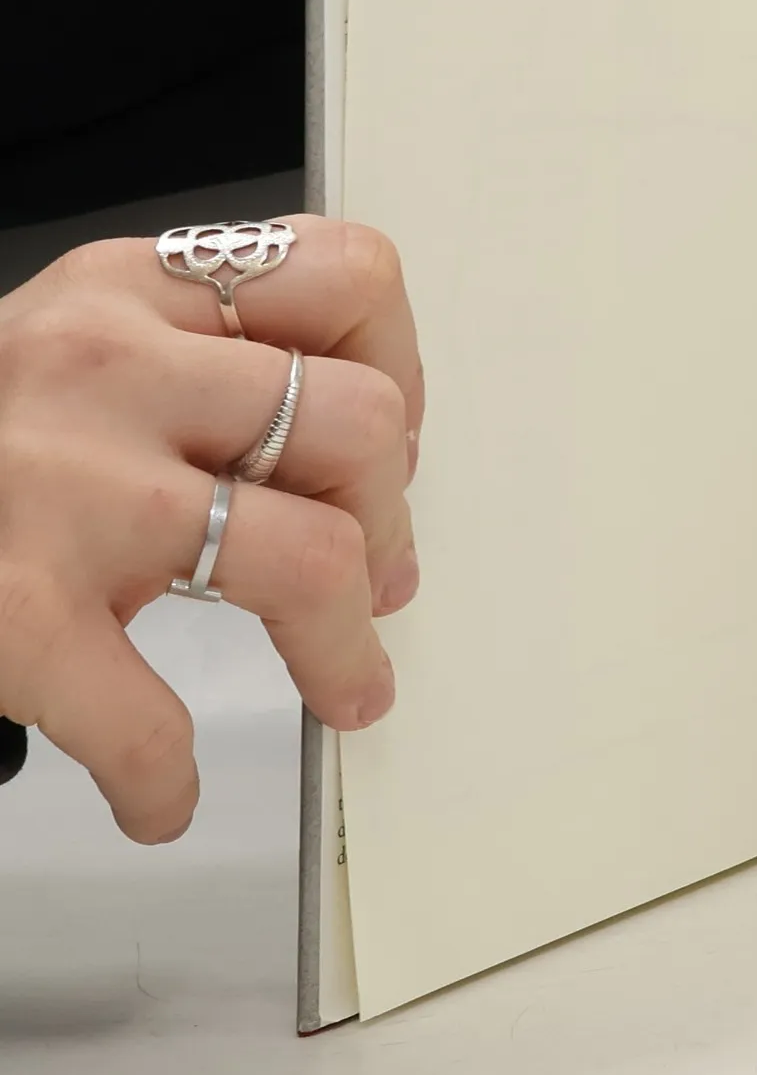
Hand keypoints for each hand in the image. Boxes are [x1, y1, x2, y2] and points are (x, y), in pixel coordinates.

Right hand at [0, 218, 422, 841]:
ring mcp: (63, 491)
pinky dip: (165, 777)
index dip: (400, 371)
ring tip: (347, 687)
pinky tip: (158, 794)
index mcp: (135, 290)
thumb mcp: (78, 340)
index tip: (390, 444)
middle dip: (388, 518)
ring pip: (310, 556)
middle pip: (358, 423)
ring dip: (347, 645)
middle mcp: (108, 370)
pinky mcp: (12, 612)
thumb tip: (369, 454)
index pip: (349, 280)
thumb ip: (204, 358)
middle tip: (377, 578)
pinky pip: (146, 717)